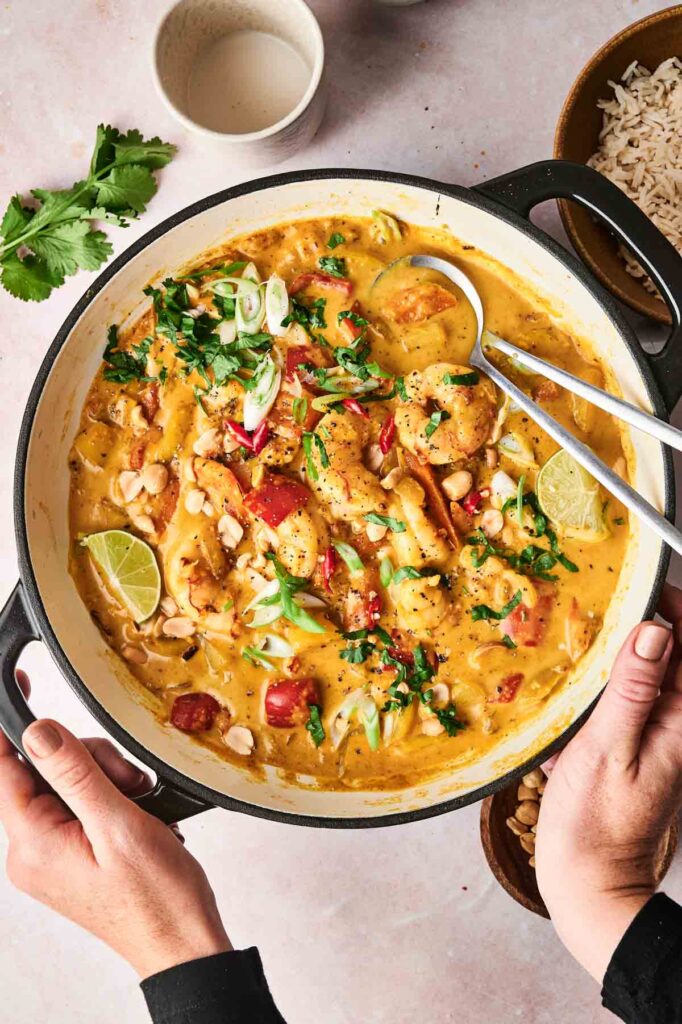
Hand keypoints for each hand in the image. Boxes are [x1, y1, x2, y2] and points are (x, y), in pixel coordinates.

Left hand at [0, 672, 230, 977]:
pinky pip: (77, 804)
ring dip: (105, 779)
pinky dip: (108, 797)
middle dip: (89, 761)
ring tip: (139, 803)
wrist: (181, 941)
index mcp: (33, 844)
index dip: (12, 726)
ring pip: (64, 784)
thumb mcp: (119, 825)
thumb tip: (38, 732)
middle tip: (128, 781)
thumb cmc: (157, 897)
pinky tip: (134, 812)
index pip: (2, 769)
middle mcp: (31, 851)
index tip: (18, 686)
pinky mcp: (69, 855)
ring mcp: (49, 855)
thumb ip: (75, 774)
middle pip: (42, 771)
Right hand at [535, 585, 681, 981]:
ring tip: (577, 644)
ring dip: (616, 656)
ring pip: (645, 675)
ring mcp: (658, 737)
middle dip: (639, 627)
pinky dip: (602, 688)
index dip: (674, 610)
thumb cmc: (594, 826)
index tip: (641, 589)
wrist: (588, 884)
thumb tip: (654, 632)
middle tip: (598, 609)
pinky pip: (626, 702)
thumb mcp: (607, 748)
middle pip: (671, 656)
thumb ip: (632, 689)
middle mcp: (678, 726)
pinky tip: (572, 693)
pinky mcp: (636, 748)